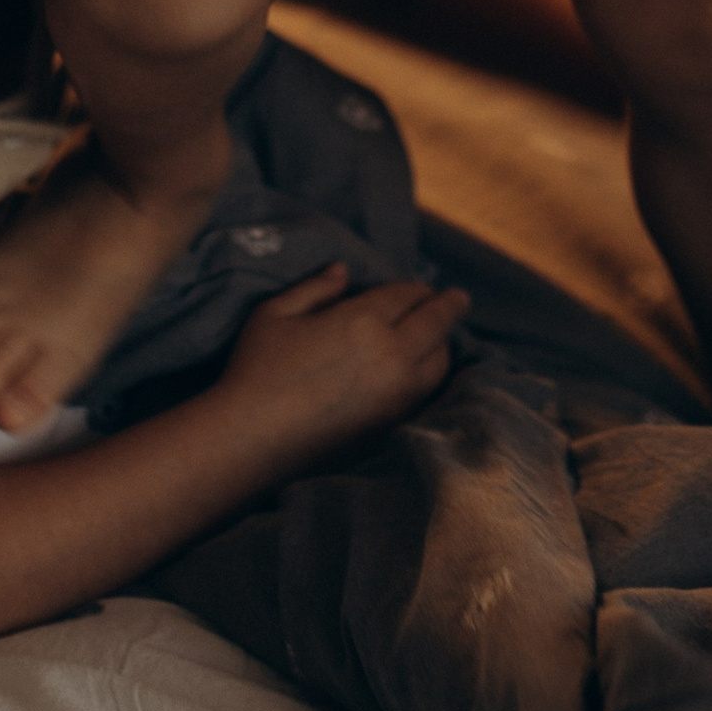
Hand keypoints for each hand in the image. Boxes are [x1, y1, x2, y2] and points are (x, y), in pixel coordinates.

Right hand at [217, 262, 465, 454]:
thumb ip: (314, 288)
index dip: (417, 289)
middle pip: (435, 324)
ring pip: (439, 361)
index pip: (406, 296)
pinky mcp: (392, 424)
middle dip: (449, 306)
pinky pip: (426, 392)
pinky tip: (424, 370)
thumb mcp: (275, 313)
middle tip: (459, 298)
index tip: (424, 287)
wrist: (252, 439)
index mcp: (363, 321)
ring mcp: (396, 394)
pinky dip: (432, 375)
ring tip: (440, 335)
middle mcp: (391, 354)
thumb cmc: (257, 370)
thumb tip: (344, 271)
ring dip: (443, 342)